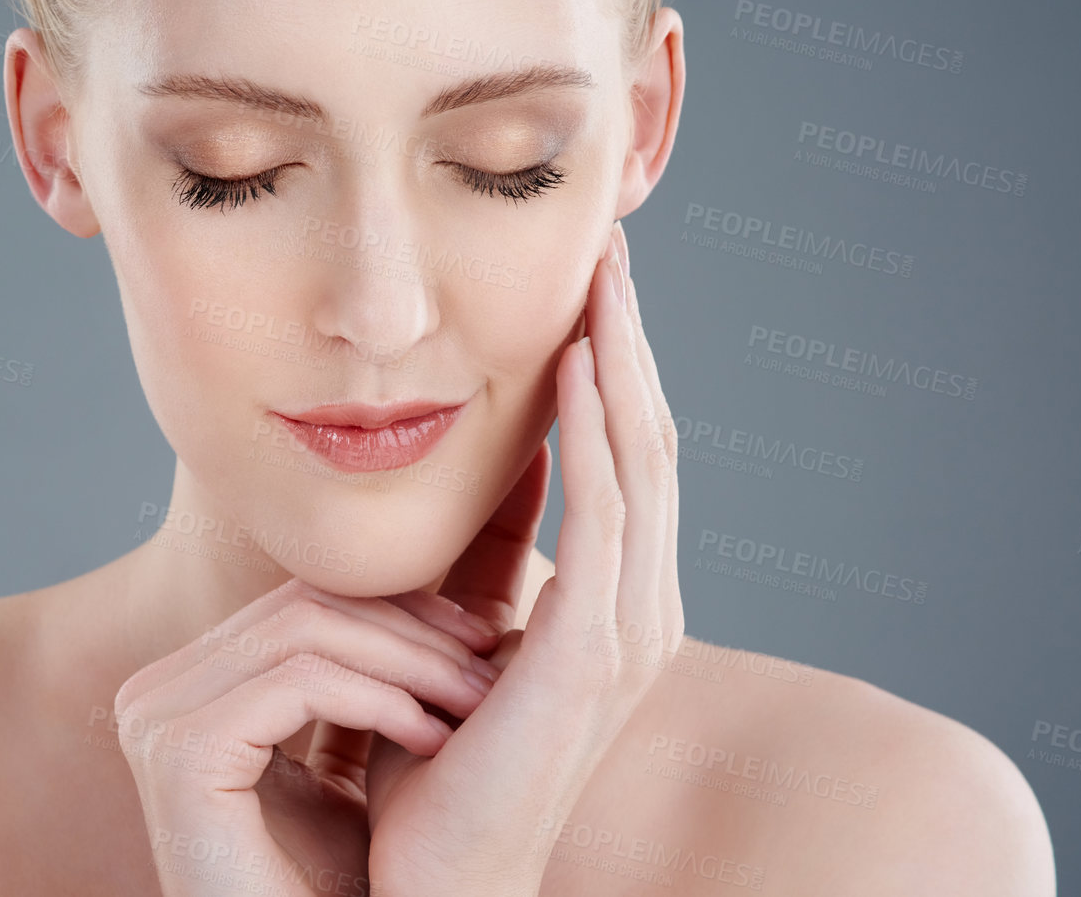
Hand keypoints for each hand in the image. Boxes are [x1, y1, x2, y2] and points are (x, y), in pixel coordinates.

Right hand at [110, 577, 505, 895]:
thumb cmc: (330, 887)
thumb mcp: (348, 760)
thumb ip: (355, 682)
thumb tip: (424, 601)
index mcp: (186, 685)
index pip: (299, 599)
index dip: (399, 605)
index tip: (481, 635)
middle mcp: (157, 691)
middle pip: (302, 604)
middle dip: (412, 626)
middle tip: (491, 661)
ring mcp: (157, 717)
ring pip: (306, 632)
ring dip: (412, 661)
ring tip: (476, 701)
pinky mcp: (182, 751)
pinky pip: (302, 683)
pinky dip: (383, 701)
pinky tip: (436, 737)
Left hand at [363, 220, 684, 895]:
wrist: (435, 879)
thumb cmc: (431, 762)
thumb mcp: (457, 632)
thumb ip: (479, 563)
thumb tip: (458, 486)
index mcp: (614, 603)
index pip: (625, 457)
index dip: (613, 366)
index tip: (586, 284)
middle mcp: (642, 607)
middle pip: (649, 440)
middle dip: (630, 340)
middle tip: (609, 246)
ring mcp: (631, 629)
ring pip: (643, 460)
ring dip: (623, 360)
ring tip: (601, 275)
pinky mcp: (596, 650)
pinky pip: (610, 511)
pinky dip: (597, 429)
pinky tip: (575, 360)